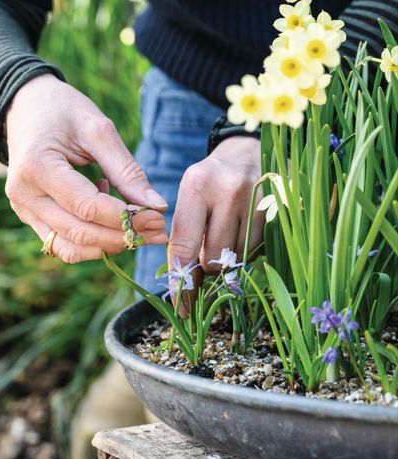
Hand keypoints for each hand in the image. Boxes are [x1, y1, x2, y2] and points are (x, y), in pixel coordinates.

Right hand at [5, 74, 167, 261]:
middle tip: (157, 231)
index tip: (158, 217)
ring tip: (138, 230)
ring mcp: (23, 210)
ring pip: (71, 248)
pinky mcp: (29, 217)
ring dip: (109, 245)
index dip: (126, 218)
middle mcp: (24, 195)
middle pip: (80, 232)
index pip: (88, 207)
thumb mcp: (99, 130)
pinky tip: (109, 219)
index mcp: (37, 167)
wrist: (26, 106)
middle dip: (124, 236)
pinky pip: (63, 244)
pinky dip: (92, 242)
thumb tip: (157, 206)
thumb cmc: (64, 110)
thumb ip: (127, 170)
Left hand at [168, 135, 263, 308]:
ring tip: (227, 234)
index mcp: (195, 185)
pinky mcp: (278, 208)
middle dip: (208, 267)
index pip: (184, 245)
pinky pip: (257, 249)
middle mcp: (226, 190)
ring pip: (237, 258)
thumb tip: (185, 284)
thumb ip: (185, 235)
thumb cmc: (212, 182)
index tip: (180, 306)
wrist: (249, 152)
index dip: (182, 281)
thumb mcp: (190, 197)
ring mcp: (256, 198)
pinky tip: (243, 229)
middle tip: (208, 256)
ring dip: (228, 259)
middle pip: (214, 258)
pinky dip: (246, 249)